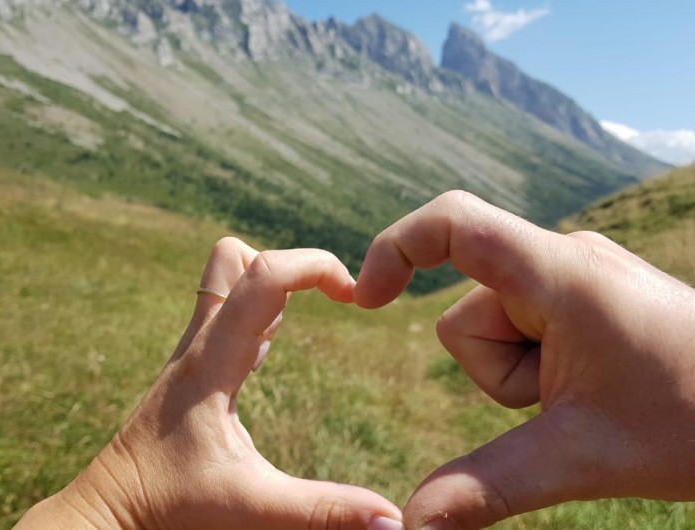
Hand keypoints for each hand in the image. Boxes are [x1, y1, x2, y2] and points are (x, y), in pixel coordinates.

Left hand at [15, 238, 402, 529]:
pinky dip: (263, 309)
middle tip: (331, 296)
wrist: (111, 510)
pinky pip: (230, 313)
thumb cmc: (169, 504)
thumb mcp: (251, 506)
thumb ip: (322, 511)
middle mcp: (200, 344)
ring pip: (228, 280)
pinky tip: (278, 341)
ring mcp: (195, 352)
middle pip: (235, 259)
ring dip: (275, 283)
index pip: (263, 275)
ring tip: (320, 313)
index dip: (315, 266)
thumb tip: (392, 521)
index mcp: (212, 361)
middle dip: (289, 264)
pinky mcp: (196, 367)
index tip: (355, 296)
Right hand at [355, 191, 694, 529]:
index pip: (454, 223)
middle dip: (495, 371)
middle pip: (465, 314)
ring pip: (491, 331)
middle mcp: (561, 262)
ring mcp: (572, 280)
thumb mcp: (583, 455)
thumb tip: (412, 523)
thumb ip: (486, 485)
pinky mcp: (579, 300)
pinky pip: (521, 332)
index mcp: (559, 276)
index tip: (365, 299)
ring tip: (584, 396)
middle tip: (565, 401)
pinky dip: (534, 367)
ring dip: (518, 375)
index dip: (394, 248)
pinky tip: (587, 386)